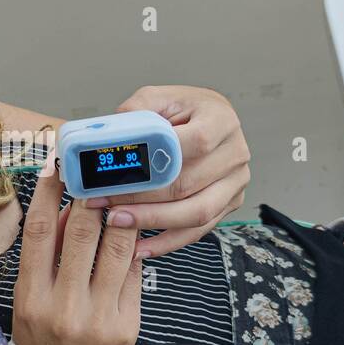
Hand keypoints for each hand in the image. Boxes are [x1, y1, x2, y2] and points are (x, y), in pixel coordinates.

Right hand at [10, 155, 143, 344]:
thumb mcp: (25, 310)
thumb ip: (42, 265)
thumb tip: (64, 212)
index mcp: (30, 298)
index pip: (40, 230)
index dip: (50, 191)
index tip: (58, 165)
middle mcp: (63, 306)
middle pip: (82, 230)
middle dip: (92, 193)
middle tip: (98, 169)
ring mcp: (99, 316)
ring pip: (116, 244)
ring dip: (120, 212)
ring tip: (120, 194)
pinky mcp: (127, 324)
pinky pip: (134, 272)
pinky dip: (132, 247)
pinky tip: (130, 233)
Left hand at [87, 85, 250, 257]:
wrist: (209, 119)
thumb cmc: (183, 110)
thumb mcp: (158, 97)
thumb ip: (135, 111)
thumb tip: (108, 138)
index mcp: (220, 119)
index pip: (193, 144)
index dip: (155, 164)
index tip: (118, 176)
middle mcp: (235, 152)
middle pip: (189, 185)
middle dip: (143, 199)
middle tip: (107, 205)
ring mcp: (235, 182)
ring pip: (196, 213)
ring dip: (153, 222)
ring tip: (119, 222)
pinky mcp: (229, 204)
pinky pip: (198, 230)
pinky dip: (167, 242)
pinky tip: (140, 247)